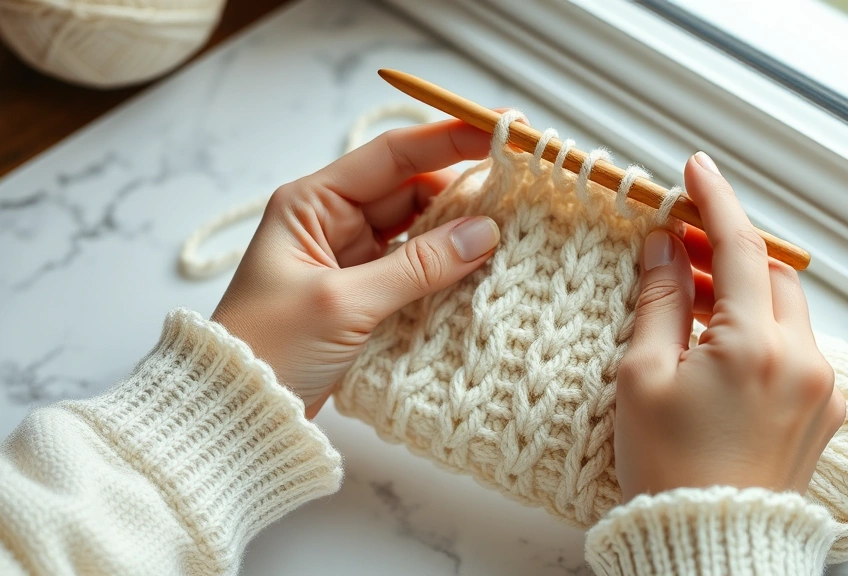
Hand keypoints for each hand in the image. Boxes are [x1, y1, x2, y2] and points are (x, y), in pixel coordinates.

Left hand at [212, 119, 503, 417]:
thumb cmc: (270, 348)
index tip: (503, 128)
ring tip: (511, 233)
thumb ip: (417, 266)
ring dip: (459, 233)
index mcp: (313, 203)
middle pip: (413, 190)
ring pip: (419, 230)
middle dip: (464, 191)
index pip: (393, 155)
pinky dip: (446, 269)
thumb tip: (485, 233)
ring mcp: (351, 259)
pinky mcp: (364, 295)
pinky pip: (416, 268)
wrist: (240, 413)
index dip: (450, 138)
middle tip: (520, 193)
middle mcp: (333, 221)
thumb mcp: (344, 302)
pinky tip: (481, 270)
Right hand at [614, 152, 845, 500]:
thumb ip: (661, 301)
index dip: (715, 200)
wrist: (708, 544)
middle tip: (680, 248)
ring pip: (787, 312)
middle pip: (773, 274)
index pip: (741, 246)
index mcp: (756, 346)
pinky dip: (762, 334)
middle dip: (730, 252)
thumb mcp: (645, 376)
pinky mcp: (823, 415)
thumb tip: (664, 246)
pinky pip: (796, 351)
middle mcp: (803, 362)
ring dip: (745, 295)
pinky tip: (720, 350)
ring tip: (691, 302)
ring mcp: (821, 390)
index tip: (695, 168)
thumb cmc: (668, 470)